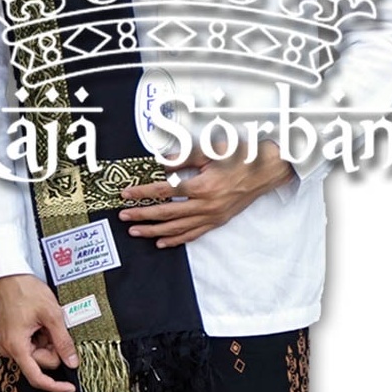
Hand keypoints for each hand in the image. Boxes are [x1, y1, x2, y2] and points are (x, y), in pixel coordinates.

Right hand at [0, 274, 77, 391]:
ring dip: (46, 339)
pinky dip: (39, 335)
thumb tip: (72, 361)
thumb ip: (63, 340)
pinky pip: (30, 345)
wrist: (6, 276)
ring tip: (44, 319)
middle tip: (55, 326)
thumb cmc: (24, 290)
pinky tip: (38, 320)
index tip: (69, 387)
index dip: (55, 386)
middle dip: (53, 347)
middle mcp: (9, 349)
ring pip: (36, 353)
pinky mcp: (10, 337)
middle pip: (40, 362)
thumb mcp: (51, 314)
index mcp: (17, 347)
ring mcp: (8, 343)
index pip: (37, 378)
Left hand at [118, 142, 293, 247]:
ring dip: (154, 231)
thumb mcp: (210, 150)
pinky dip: (176, 240)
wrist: (266, 169)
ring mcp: (212, 216)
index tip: (127, 194)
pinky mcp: (217, 221)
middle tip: (124, 216)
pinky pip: (193, 234)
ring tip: (136, 232)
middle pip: (166, 213)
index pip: (164, 191)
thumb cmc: (241, 156)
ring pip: (177, 228)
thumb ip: (183, 157)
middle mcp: (206, 205)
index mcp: (202, 186)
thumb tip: (160, 162)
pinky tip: (162, 241)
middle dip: (142, 215)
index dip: (142, 193)